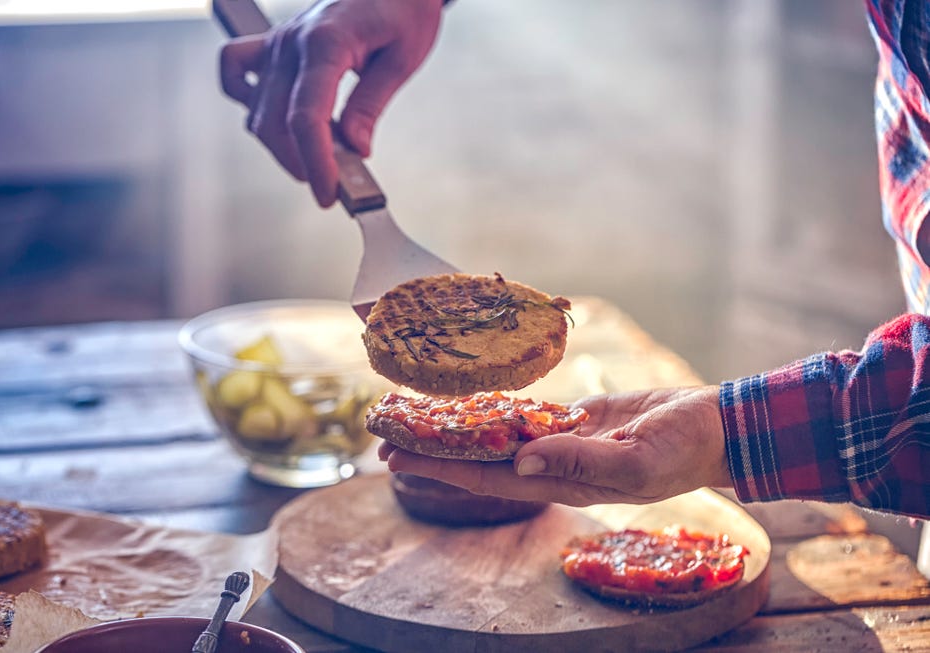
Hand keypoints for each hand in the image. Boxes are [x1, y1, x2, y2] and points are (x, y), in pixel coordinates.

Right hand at [219, 0, 443, 206]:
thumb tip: (356, 148)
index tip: (329, 195)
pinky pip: (235, 72)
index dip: (316, 163)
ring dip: (280, 144)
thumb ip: (370, 104)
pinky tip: (275, 121)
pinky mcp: (273, 43)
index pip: (307, 117)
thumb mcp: (402, 57)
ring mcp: (277, 42)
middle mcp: (292, 42)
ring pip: (256, 110)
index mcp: (327, 43)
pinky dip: (248, 103)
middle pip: (275, 121)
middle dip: (300, 163)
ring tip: (317, 157)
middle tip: (331, 183)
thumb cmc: (404, 8)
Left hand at [379, 386, 731, 506]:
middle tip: (384, 437)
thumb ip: (580, 461)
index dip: (440, 469)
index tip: (397, 459)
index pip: (488, 478)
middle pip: (480, 460)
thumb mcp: (636, 459)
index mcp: (563, 482)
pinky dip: (494, 410)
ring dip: (457, 430)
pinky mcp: (574, 420)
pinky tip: (467, 404)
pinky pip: (524, 416)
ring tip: (415, 418)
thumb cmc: (682, 449)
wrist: (711, 426)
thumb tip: (521, 461)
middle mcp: (553, 466)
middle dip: (433, 451)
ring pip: (497, 437)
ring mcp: (561, 443)